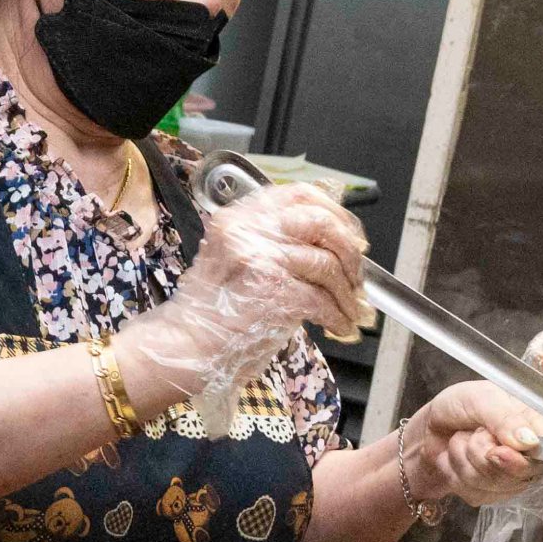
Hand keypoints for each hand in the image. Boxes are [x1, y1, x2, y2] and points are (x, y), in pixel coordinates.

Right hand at [112, 181, 366, 408]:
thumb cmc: (211, 312)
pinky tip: (338, 327)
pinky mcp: (273, 292)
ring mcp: (260, 259)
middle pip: (322, 223)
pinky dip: (338, 316)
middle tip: (357, 276)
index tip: (351, 235)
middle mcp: (249, 230)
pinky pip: (322, 300)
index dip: (335, 213)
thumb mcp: (235, 260)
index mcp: (240, 217)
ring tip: (349, 310)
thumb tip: (332, 244)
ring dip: (347, 293)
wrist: (185, 346)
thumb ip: (274, 243)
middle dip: (351, 252)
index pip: (300, 195)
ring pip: (328, 265)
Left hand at [394, 380, 542, 504]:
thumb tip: (530, 442)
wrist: (430, 426)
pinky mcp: (490, 493)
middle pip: (518, 475)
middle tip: (473, 434)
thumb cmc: (458, 406)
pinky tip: (456, 458)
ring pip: (493, 486)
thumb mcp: (480, 399)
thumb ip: (505, 418)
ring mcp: (511, 478)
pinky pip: (477, 495)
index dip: (521, 459)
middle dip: (482, 454)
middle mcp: (529, 455)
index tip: (496, 451)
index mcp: (536, 427)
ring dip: (465, 461)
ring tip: (462, 440)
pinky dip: (457, 474)